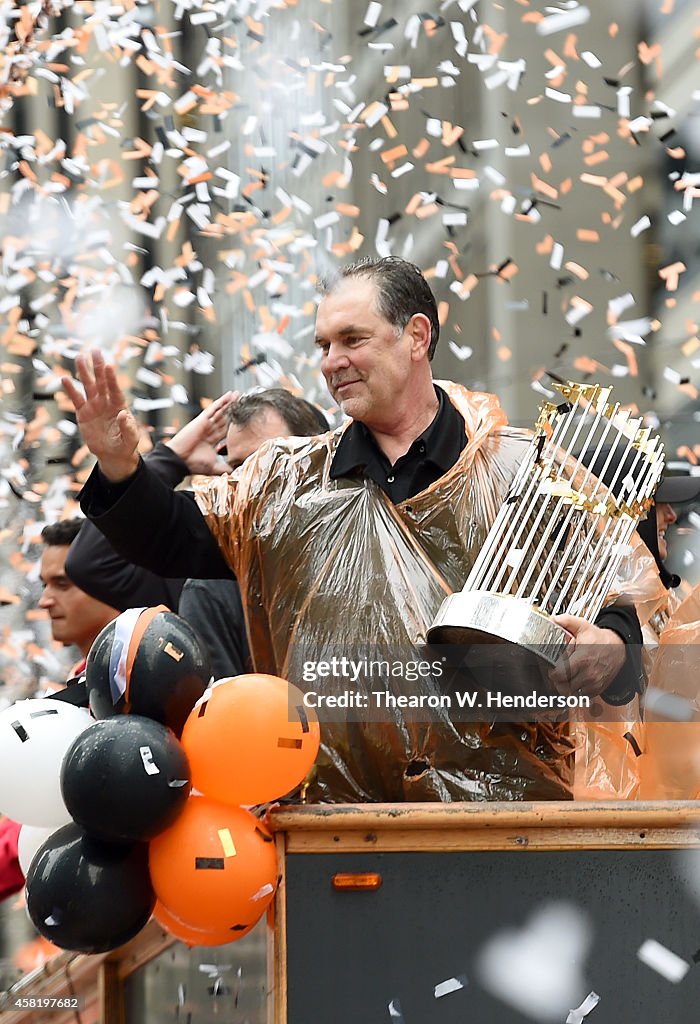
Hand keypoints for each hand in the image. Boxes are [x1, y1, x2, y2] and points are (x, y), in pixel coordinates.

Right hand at [61, 350, 139, 481]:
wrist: (113, 454)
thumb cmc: (125, 444)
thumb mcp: (130, 438)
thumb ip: (127, 426)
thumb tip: (123, 414)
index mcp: (119, 405)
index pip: (115, 389)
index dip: (112, 378)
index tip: (109, 365)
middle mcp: (106, 402)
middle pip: (101, 381)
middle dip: (98, 366)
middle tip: (95, 350)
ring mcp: (94, 406)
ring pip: (88, 386)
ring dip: (84, 372)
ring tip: (79, 357)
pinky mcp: (83, 413)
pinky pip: (76, 399)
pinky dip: (71, 390)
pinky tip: (65, 379)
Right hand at [166, 390, 237, 474]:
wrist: (180, 460)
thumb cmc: (192, 464)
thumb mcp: (213, 467)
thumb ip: (224, 469)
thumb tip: (235, 472)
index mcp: (212, 440)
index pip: (225, 429)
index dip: (234, 423)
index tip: (243, 419)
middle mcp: (209, 430)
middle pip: (224, 417)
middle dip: (233, 410)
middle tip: (242, 401)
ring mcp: (206, 424)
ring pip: (221, 411)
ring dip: (229, 403)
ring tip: (238, 394)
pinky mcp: (202, 420)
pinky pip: (214, 408)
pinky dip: (222, 401)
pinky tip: (229, 395)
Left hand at [548, 613, 625, 698]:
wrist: (619, 648)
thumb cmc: (600, 639)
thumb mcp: (582, 626)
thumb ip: (566, 621)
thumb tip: (553, 619)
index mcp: (582, 659)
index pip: (559, 675)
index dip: (552, 673)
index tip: (552, 669)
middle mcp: (589, 674)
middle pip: (563, 687)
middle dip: (557, 680)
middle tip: (557, 673)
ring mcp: (594, 683)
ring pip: (571, 693)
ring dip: (566, 687)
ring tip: (566, 677)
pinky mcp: (598, 689)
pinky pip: (581, 696)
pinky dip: (576, 691)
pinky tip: (575, 681)